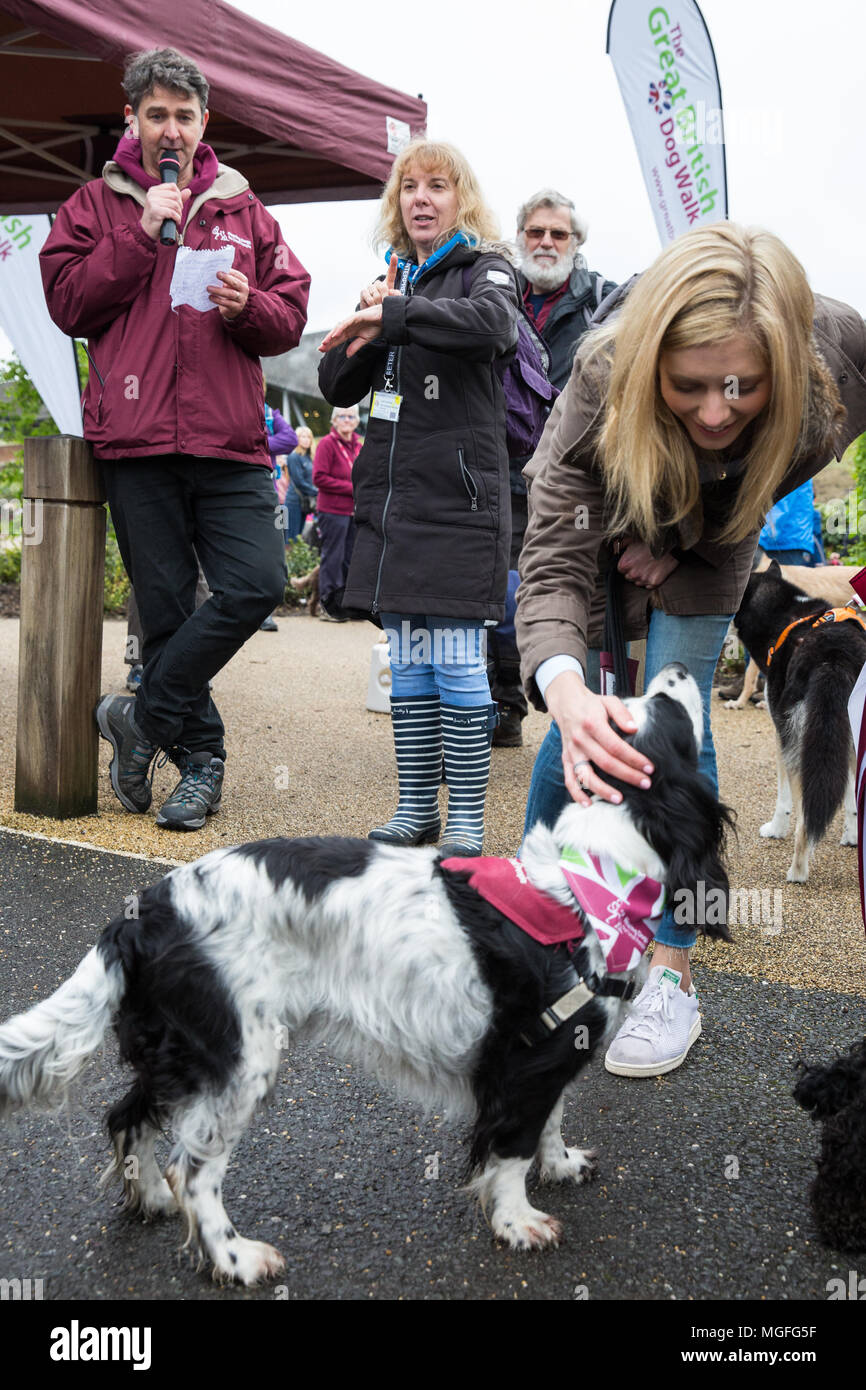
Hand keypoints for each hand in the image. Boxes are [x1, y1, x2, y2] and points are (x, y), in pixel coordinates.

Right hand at [141, 184, 190, 240]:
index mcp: (154, 190)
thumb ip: (177, 198)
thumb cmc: (157, 217)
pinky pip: (172, 212)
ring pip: (175, 204)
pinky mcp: (155, 210)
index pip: (172, 186)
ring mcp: (153, 202)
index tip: (178, 204)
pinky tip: (176, 222)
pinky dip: (177, 218)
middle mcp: (152, 194)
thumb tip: (188, 191)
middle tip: (178, 213)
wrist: (147, 229)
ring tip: (176, 218)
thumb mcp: (167, 205)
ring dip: (179, 213)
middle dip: (180, 205)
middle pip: (175, 195)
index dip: (179, 195)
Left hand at [207, 270, 249, 320]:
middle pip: (235, 283)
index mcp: (243, 281)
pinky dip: (218, 300)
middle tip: (217, 274)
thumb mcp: (229, 284)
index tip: (220, 268)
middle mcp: (244, 289)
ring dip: (218, 290)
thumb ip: (224, 278)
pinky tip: (210, 297)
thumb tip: (213, 271)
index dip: (229, 271)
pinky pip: (227, 303)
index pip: (237, 274)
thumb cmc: (229, 291)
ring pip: (230, 294)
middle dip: (226, 278)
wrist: (233, 308)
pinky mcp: (236, 307)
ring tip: (208, 288)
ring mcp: (241, 299)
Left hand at [318, 304, 383, 356]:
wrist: (386, 318)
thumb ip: (355, 347)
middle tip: (320, 348)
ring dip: (331, 335)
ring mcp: (351, 321)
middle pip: (336, 334)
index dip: (330, 345)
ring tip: (325, 343)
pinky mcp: (356, 317)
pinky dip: (340, 329)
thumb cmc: (377, 326)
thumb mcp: (365, 340)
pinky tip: (335, 335)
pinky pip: (346, 323)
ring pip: (338, 328)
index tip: (322, 350)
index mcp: (351, 331)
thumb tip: (347, 355)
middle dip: (328, 341)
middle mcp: (349, 326)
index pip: (338, 339)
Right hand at [359, 255, 401, 307]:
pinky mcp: (363, 292)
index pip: (391, 273)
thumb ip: (395, 297)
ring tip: (378, 307)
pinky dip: (371, 303)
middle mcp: (378, 284)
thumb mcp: (391, 303)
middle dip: (384, 297)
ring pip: (375, 293)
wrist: (372, 316)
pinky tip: (371, 305)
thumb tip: (397, 293)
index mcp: (387, 285)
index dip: (393, 264)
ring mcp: (370, 287)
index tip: (394, 255)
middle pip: (382, 286)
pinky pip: (368, 296)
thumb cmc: (383, 308)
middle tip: (384, 305)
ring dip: (377, 302)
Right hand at [545, 670, 653, 806]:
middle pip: (605, 763)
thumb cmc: (592, 705)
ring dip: (602, 790)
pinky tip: (589, 803)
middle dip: (627, 775)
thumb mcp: (609, 701)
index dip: (633, 759)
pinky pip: (569, 780)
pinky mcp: (566, 759)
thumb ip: (622, 713)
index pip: (616, 746)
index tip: (649, 768)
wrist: (566, 704)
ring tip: (619, 799)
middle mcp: (580, 740)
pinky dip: (577, 794)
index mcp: (592, 724)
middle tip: (645, 784)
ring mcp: (572, 752)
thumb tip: (634, 728)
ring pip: (586, 775)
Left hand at [617, 540, 678, 588]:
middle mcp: (632, 574)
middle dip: (634, 571)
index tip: (633, 562)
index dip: (627, 566)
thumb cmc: (650, 541)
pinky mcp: (655, 582)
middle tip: (643, 563)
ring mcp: (644, 579)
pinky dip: (651, 580)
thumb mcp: (633, 539)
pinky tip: (655, 571)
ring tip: (650, 566)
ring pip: (638, 582)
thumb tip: (616, 548)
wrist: (670, 544)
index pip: (621, 570)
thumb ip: (622, 545)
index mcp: (625, 564)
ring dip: (642, 576)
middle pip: (629, 577)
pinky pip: (649, 586)